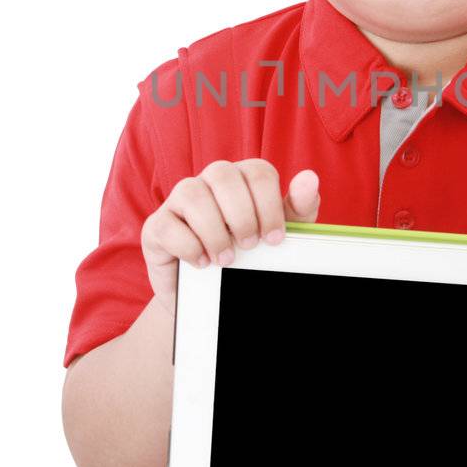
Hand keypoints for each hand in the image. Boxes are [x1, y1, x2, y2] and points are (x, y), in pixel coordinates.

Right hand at [140, 160, 319, 315]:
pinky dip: (188, 246)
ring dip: (214, 230)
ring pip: (192, 193)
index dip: (269, 204)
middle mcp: (209, 182)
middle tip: (250, 246)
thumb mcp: (277, 233)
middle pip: (223, 174)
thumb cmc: (249, 255)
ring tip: (226, 259)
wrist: (210, 296)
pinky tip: (202, 263)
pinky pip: (167, 224)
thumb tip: (310, 178)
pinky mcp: (156, 226)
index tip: (275, 238)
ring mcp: (179, 201)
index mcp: (242, 178)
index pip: (258, 171)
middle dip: (241, 214)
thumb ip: (298, 208)